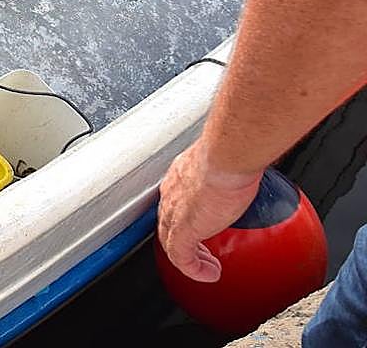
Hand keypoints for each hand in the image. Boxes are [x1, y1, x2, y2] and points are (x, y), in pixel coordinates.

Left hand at [157, 140, 262, 281]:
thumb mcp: (230, 162)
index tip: (201, 220)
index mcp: (182, 175)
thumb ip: (237, 169)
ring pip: (171, 242)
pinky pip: (181, 258)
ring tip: (206, 266)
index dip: (183, 212)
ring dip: (189, 257)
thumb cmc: (231, 151)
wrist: (227, 157)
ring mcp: (175, 212)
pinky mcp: (183, 230)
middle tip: (201, 249)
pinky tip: (208, 274)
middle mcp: (172, 193)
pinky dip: (194, 269)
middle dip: (182, 237)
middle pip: (169, 220)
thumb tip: (256, 169)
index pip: (175, 198)